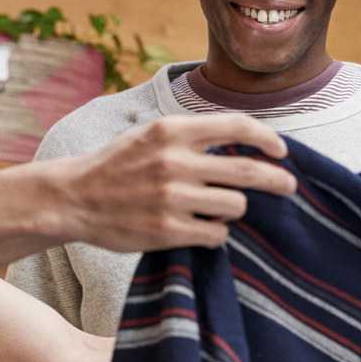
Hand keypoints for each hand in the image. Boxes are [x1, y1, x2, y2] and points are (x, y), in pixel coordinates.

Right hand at [50, 114, 297, 251]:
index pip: (238, 127)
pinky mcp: (167, 230)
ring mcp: (172, 197)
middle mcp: (175, 161)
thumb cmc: (116, 167)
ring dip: (234, 210)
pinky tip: (202, 230)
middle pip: (249, 171)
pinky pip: (217, 234)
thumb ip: (191, 137)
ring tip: (216, 210)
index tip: (282, 152)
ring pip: (235, 205)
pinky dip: (216, 233)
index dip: (269, 139)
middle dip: (277, 180)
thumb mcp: (150, 136)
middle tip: (288, 186)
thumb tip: (243, 143)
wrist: (72, 198)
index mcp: (172, 130)